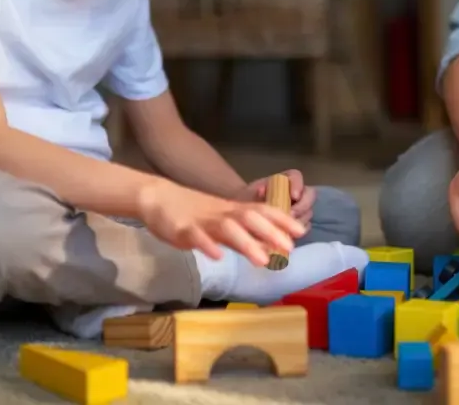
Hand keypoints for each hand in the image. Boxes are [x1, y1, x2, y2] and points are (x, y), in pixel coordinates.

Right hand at [136, 178, 304, 266]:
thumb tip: (271, 248)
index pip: (261, 210)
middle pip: (249, 218)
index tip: (301, 231)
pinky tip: (217, 256)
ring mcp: (201, 221)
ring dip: (246, 243)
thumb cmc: (192, 212)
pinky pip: (195, 236)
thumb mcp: (221, 221)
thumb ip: (244, 235)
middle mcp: (221, 213)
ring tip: (262, 260)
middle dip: (271, 232)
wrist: (157, 197)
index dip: (282, 220)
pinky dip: (207, 245)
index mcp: (231, 210)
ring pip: (227, 228)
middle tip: (289, 248)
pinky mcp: (181, 229)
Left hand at [239, 169, 315, 232]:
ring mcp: (300, 208)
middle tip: (291, 214)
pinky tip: (286, 235)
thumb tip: (261, 191)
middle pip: (309, 195)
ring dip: (299, 220)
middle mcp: (296, 192)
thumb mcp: (249, 194)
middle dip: (302, 206)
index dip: (298, 185)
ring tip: (286, 226)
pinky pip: (305, 227)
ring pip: (308, 212)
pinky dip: (297, 231)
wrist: (244, 215)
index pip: (296, 177)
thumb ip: (257, 192)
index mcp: (285, 180)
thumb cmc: (248, 200)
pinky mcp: (299, 223)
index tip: (293, 196)